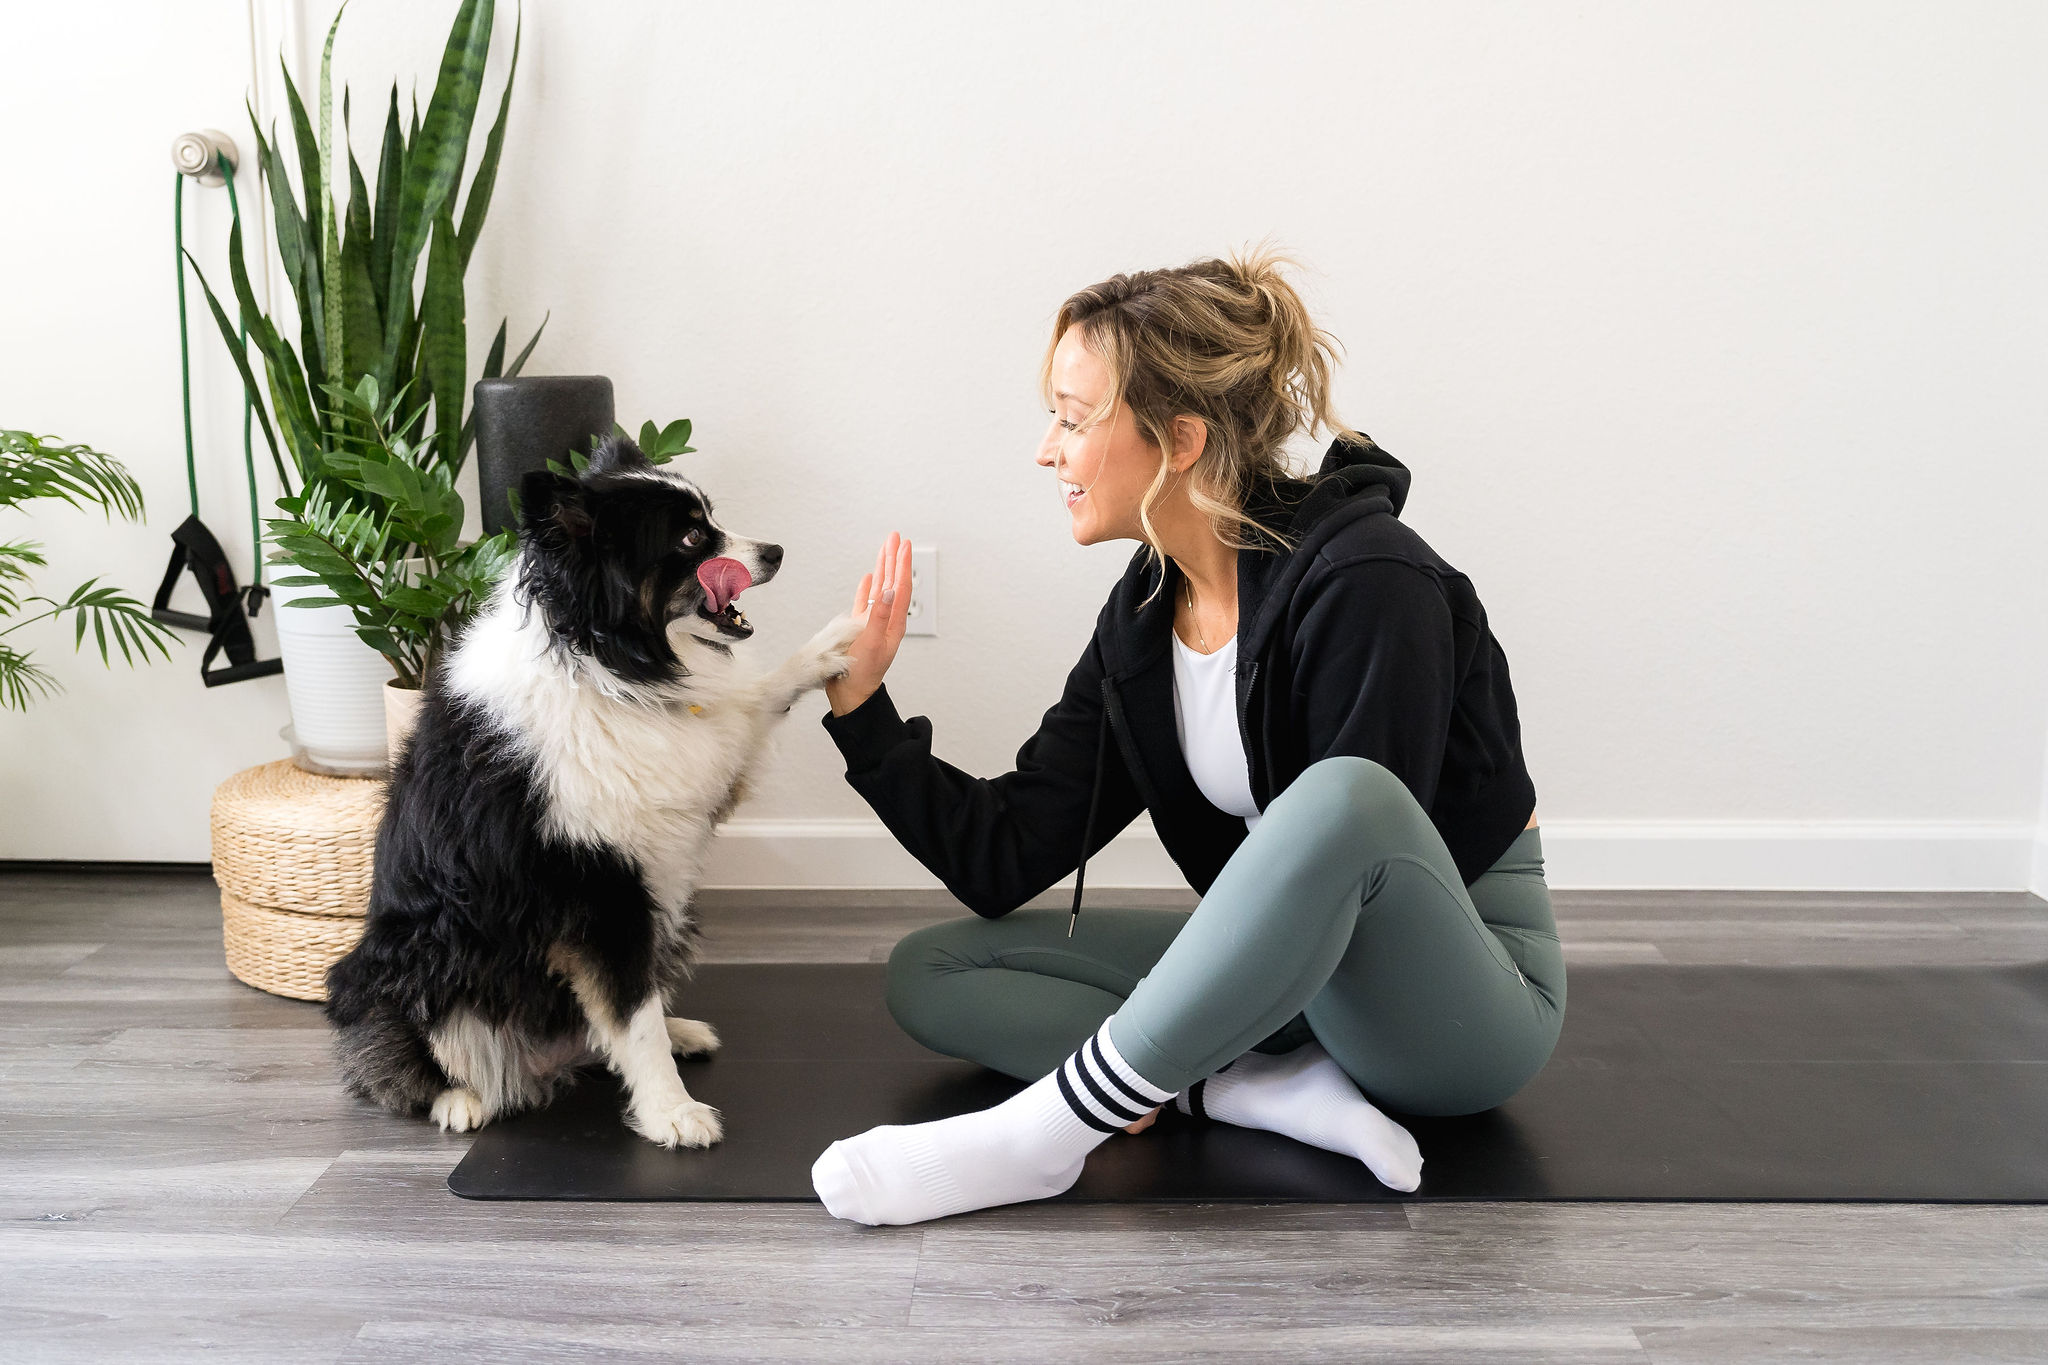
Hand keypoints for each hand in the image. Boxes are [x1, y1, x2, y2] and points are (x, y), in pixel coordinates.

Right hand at [824, 531, 912, 716]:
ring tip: (884, 549)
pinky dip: (867, 589)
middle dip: (894, 559)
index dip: (902, 565)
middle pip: (892, 583)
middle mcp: (885, 620)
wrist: (850, 694)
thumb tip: (888, 590)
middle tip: (896, 537)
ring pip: (880, 589)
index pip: (900, 587)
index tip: (903, 545)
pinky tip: (868, 579)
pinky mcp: (859, 629)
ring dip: (882, 568)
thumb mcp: (872, 643)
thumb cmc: (862, 674)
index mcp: (892, 623)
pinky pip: (865, 602)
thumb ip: (879, 616)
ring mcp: (872, 623)